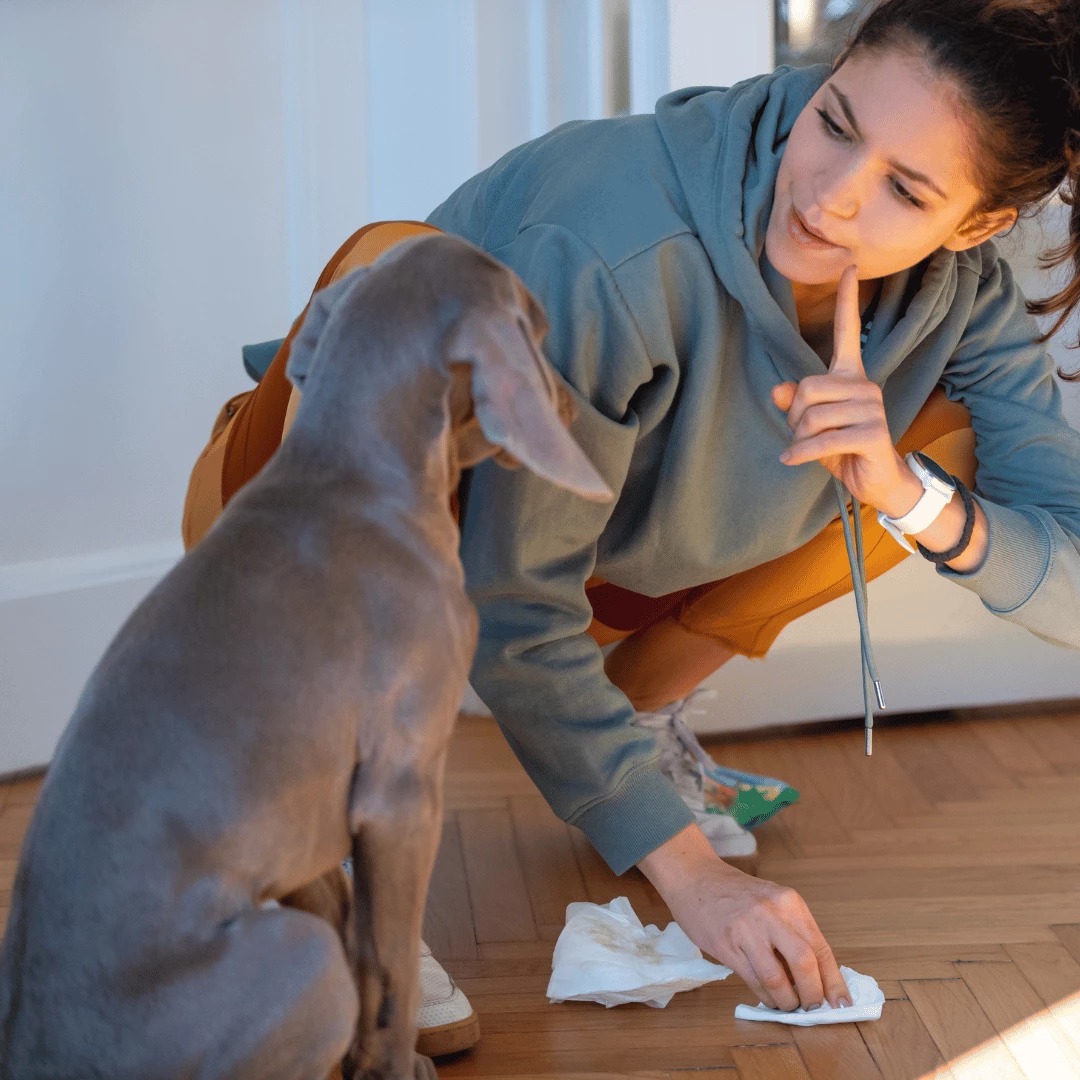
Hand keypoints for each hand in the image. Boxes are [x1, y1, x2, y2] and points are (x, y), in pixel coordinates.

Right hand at [638, 824, 848, 1010]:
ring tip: (787, 1005)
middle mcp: (771, 913)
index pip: (821, 947)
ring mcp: (746, 929)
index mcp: (789, 902)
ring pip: (777, 978)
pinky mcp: (725, 944)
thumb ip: (794, 933)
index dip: (834, 981)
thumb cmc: (737, 894)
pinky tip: (768, 998)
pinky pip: (753, 980)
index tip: (842, 1004)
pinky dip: (765, 996)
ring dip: (787, 1001)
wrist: (695, 878)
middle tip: (812, 1007)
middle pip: (804, 962)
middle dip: (813, 994)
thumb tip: (819, 978)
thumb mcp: (773, 902)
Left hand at [771, 266, 921, 518]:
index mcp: (850, 377)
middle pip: (807, 388)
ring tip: (807, 450)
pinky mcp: (872, 433)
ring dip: (799, 439)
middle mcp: (863, 385)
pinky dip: (801, 454)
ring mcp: (871, 408)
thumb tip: (777, 390)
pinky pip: (823, 439)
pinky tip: (793, 461)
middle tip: (801, 436)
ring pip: (812, 416)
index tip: (849, 266)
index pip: (849, 331)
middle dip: (794, 417)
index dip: (848, 300)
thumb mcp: (811, 426)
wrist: (878, 482)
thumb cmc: (843, 450)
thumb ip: (794, 405)